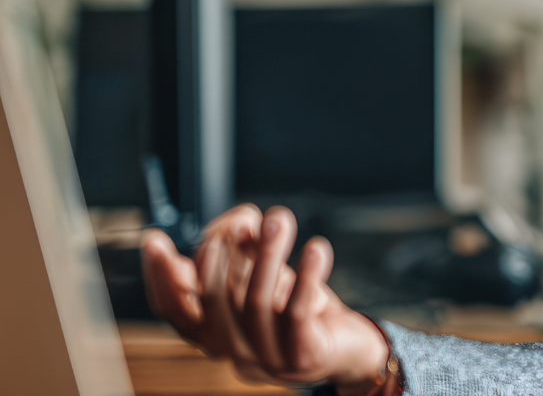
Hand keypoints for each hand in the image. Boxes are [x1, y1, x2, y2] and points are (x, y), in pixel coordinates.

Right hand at [141, 204, 391, 391]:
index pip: (174, 311)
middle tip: (242, 219)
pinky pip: (297, 312)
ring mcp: (268, 358)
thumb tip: (237, 224)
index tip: (154, 240)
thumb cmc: (304, 310)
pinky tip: (317, 248)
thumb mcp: (267, 279)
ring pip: (255, 301)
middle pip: (213, 299)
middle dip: (221, 253)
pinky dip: (307, 276)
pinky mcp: (302, 356)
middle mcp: (235, 352)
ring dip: (267, 254)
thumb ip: (244, 255)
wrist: (352, 348)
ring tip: (280, 219)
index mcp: (217, 334)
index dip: (160, 277)